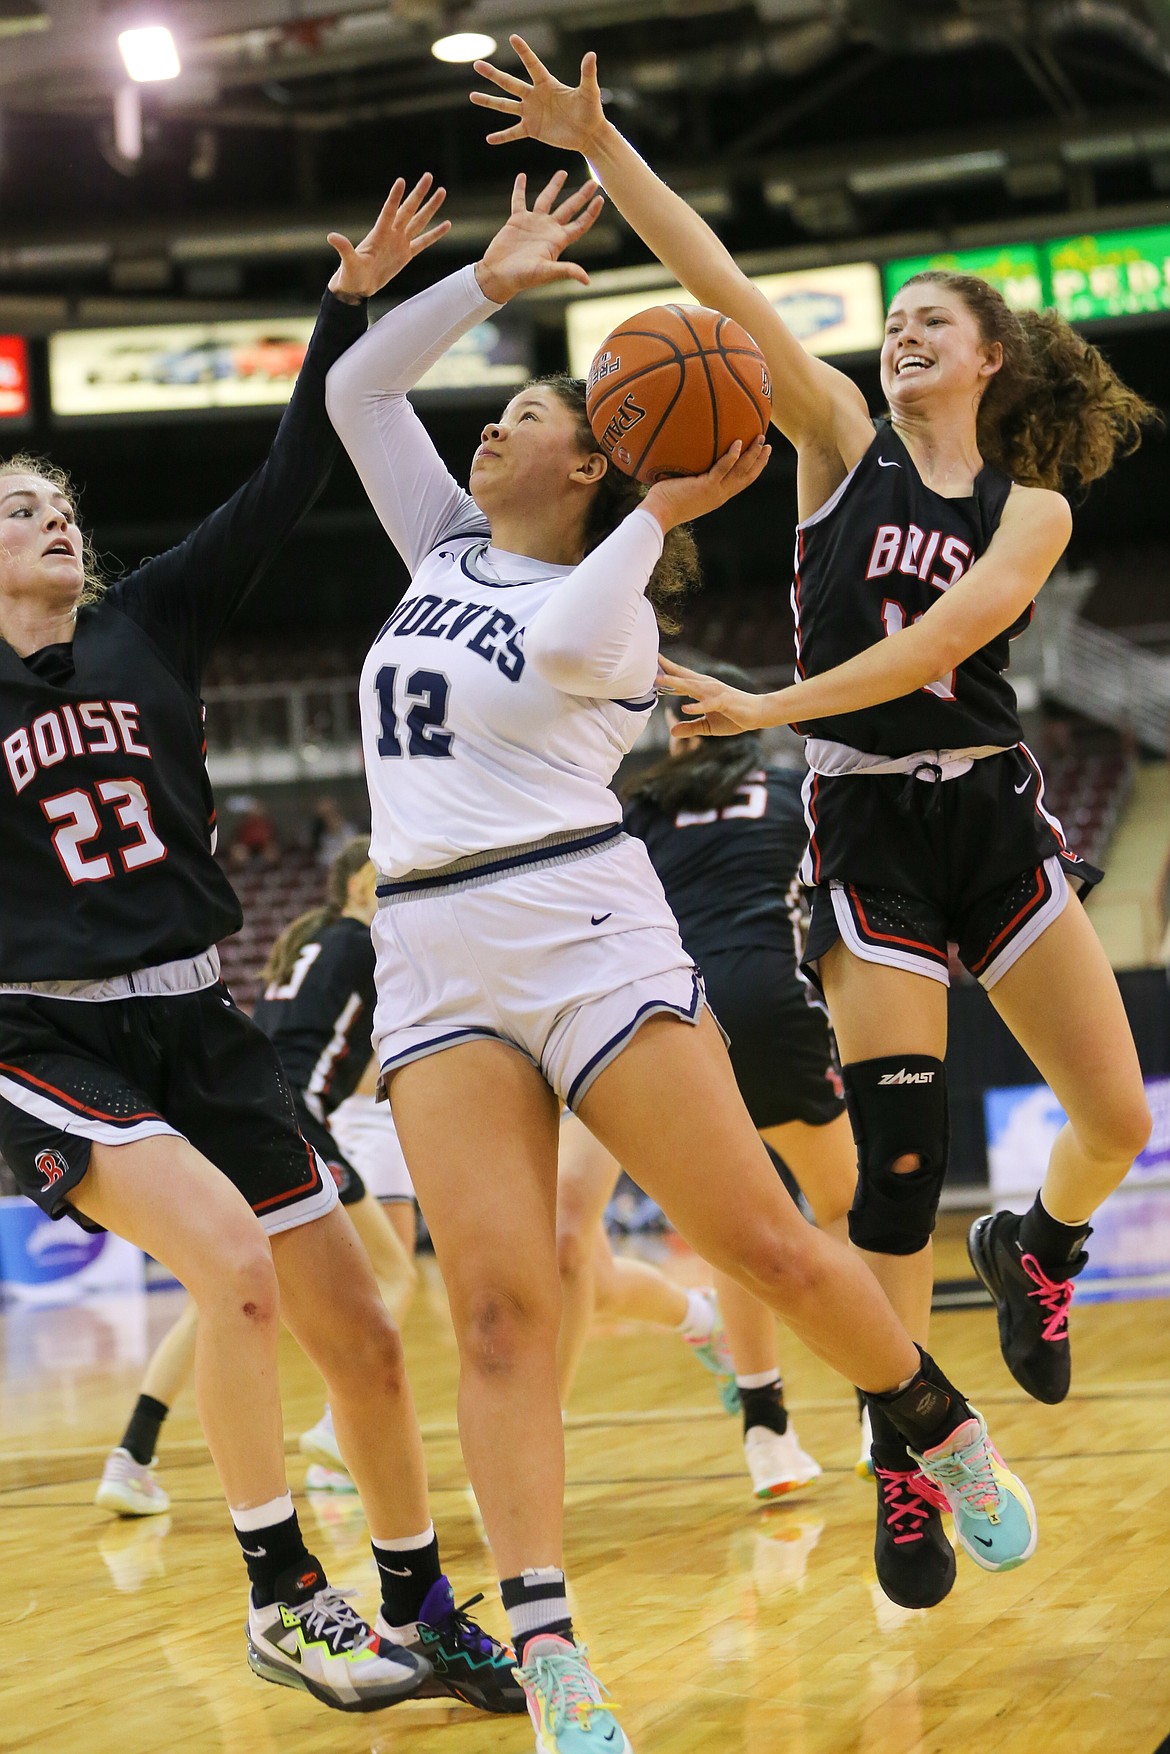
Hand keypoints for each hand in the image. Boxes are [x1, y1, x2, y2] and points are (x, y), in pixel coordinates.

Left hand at [328, 173, 449, 301]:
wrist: (357, 287)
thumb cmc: (350, 275)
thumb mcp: (348, 263)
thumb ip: (343, 249)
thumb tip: (331, 237)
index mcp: (379, 234)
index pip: (389, 211)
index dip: (394, 198)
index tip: (401, 181)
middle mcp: (391, 234)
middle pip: (409, 210)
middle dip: (419, 194)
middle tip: (428, 176)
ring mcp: (400, 243)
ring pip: (419, 221)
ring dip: (430, 207)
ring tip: (441, 191)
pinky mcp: (406, 254)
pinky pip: (424, 242)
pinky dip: (435, 234)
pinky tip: (446, 224)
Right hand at [471, 36, 607, 154]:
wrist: (588, 134)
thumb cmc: (591, 110)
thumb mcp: (589, 91)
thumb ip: (587, 73)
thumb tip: (591, 54)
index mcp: (547, 84)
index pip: (532, 65)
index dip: (523, 52)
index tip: (513, 38)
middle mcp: (535, 96)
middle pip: (510, 83)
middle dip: (493, 74)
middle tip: (477, 64)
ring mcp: (531, 113)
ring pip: (505, 105)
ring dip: (489, 101)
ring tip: (472, 96)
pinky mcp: (532, 129)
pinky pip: (513, 133)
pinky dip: (502, 137)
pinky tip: (489, 139)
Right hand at [474, 170, 603, 303]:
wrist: (499, 275)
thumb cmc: (522, 277)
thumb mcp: (545, 272)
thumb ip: (565, 270)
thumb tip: (587, 281)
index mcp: (558, 241)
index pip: (580, 224)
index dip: (591, 212)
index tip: (600, 199)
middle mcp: (548, 230)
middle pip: (569, 208)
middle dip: (581, 196)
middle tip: (593, 183)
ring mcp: (533, 223)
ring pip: (546, 199)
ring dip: (554, 186)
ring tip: (562, 172)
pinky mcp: (517, 220)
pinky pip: (519, 200)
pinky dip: (520, 188)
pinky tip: (522, 176)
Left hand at [642, 435, 770, 532]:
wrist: (658, 514)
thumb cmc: (664, 502)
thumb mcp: (684, 489)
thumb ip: (691, 476)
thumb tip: (686, 458)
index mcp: (717, 497)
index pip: (740, 483)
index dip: (753, 470)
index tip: (761, 458)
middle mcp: (720, 496)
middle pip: (747, 477)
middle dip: (759, 461)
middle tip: (767, 445)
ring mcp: (715, 492)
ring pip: (740, 472)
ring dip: (753, 455)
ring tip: (760, 439)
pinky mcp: (706, 487)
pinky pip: (723, 468)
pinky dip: (732, 456)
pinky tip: (737, 442)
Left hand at [656, 656, 774, 739]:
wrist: (759, 715)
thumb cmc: (734, 717)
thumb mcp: (708, 726)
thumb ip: (691, 727)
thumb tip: (672, 731)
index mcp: (703, 690)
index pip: (682, 678)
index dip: (667, 672)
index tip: (651, 665)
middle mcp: (708, 687)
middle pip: (684, 676)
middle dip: (668, 668)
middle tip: (652, 658)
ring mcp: (716, 693)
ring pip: (693, 686)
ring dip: (677, 682)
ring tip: (660, 679)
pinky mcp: (725, 702)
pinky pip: (709, 704)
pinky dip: (697, 706)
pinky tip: (684, 708)